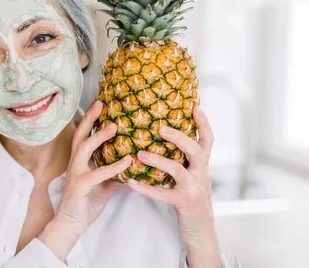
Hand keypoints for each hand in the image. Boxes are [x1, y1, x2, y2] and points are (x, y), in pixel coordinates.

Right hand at [38, 100, 131, 260]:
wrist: (72, 223)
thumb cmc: (86, 202)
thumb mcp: (105, 184)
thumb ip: (116, 172)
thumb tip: (134, 164)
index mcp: (80, 160)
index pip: (83, 134)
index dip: (90, 118)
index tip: (99, 103)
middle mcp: (76, 162)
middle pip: (80, 134)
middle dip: (89, 118)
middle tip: (100, 103)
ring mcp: (76, 173)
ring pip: (85, 148)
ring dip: (99, 136)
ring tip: (114, 126)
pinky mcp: (80, 186)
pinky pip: (98, 173)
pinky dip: (114, 166)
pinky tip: (127, 161)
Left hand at [125, 105, 220, 266]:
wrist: (201, 233)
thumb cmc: (189, 201)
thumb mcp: (190, 178)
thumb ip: (182, 161)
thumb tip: (161, 140)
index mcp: (202, 166)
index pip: (208, 140)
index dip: (203, 123)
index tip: (194, 105)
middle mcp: (202, 175)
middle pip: (197, 149)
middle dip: (179, 137)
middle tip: (160, 127)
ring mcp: (195, 189)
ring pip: (179, 170)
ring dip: (159, 160)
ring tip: (140, 154)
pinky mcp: (185, 204)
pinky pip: (164, 194)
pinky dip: (147, 188)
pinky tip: (131, 183)